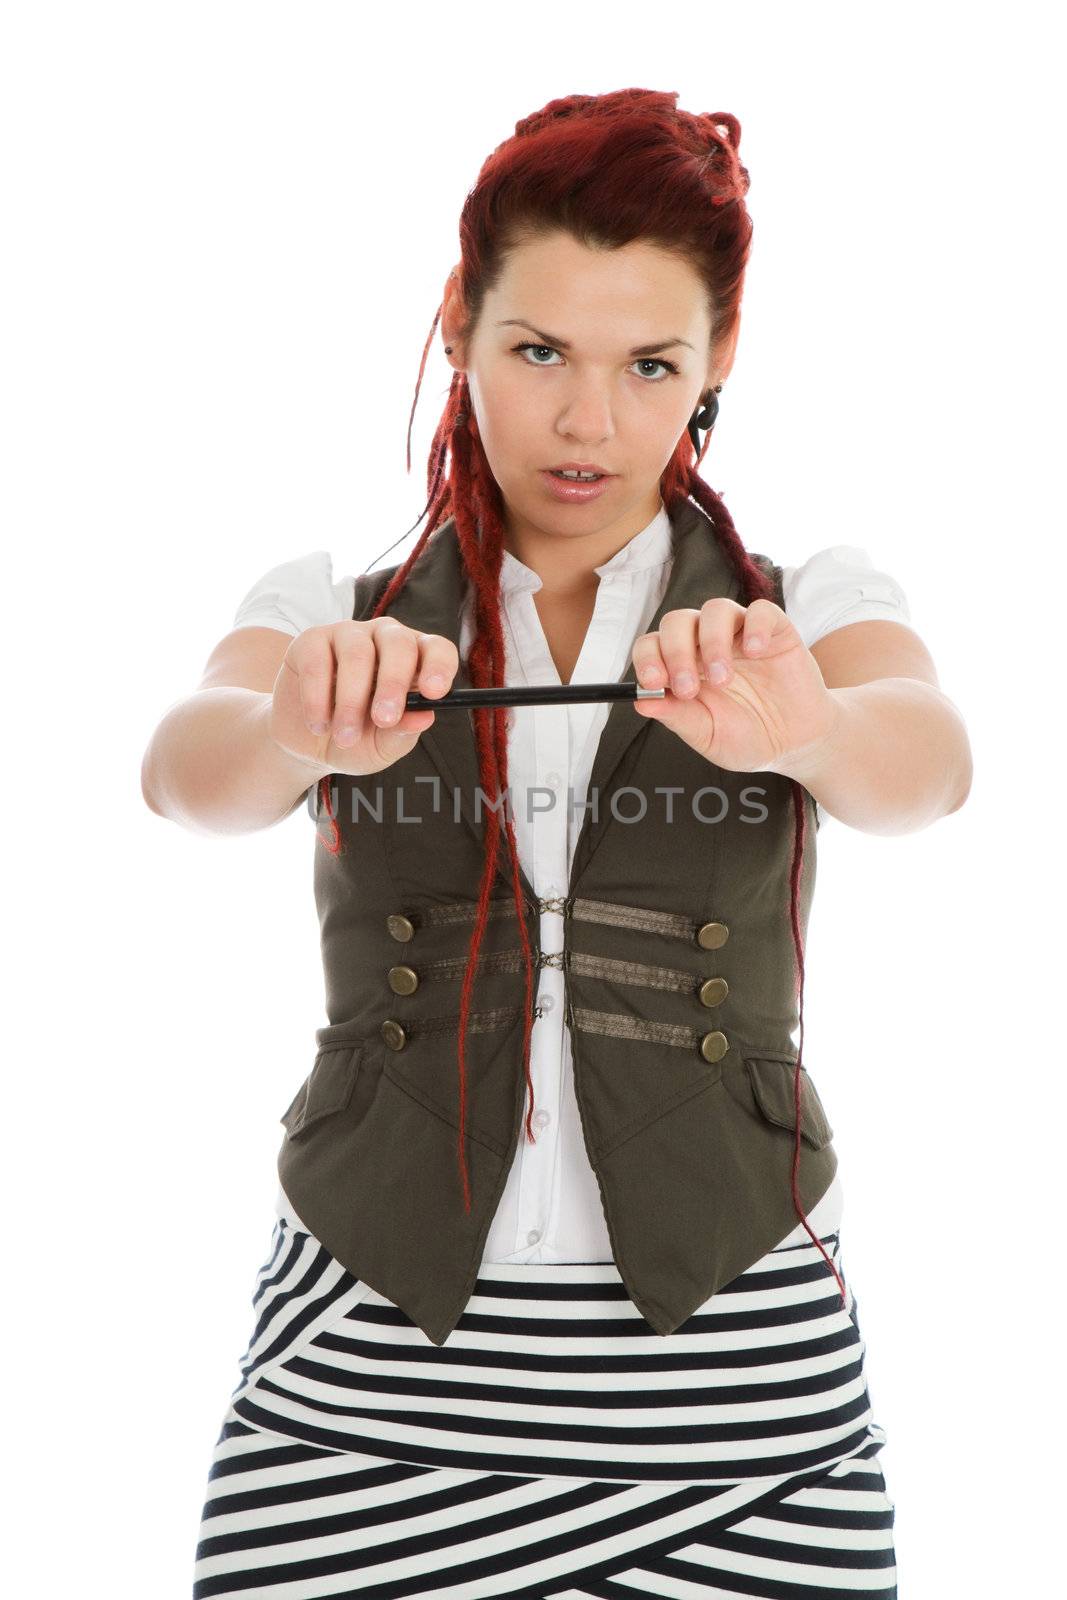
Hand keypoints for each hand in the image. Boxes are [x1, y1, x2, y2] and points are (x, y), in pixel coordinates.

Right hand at [269, 617, 458, 776]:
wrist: (307, 744)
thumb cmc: (356, 741)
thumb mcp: (383, 747)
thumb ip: (402, 733)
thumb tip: (424, 717)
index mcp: (415, 661)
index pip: (437, 649)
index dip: (438, 666)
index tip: (434, 693)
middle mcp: (385, 640)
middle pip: (398, 643)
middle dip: (393, 683)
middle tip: (384, 718)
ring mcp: (348, 635)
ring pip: (357, 653)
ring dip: (351, 701)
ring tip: (345, 736)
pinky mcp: (312, 641)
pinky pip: (317, 662)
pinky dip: (317, 699)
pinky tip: (318, 725)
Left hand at [631, 597, 839, 773]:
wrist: (795, 744)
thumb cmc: (748, 738)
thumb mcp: (708, 735)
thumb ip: (678, 718)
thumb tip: (640, 704)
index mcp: (682, 667)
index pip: (651, 645)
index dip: (647, 659)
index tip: (654, 684)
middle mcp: (705, 644)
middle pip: (677, 621)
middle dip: (676, 652)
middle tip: (688, 689)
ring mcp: (740, 634)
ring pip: (715, 609)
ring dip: (713, 642)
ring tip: (724, 679)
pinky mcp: (774, 631)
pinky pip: (761, 611)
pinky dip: (755, 627)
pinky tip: (757, 652)